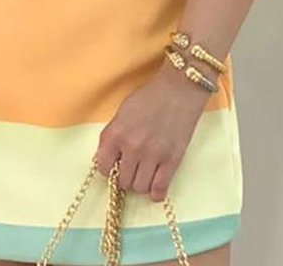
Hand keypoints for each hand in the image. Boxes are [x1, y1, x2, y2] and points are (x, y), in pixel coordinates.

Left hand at [93, 58, 212, 201]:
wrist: (179, 89)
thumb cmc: (149, 97)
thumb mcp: (123, 112)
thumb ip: (115, 136)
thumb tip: (111, 158)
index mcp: (115, 133)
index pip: (103, 167)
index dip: (108, 168)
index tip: (114, 166)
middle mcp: (131, 147)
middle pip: (122, 181)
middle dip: (125, 177)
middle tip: (132, 169)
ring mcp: (152, 156)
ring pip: (139, 187)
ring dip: (140, 183)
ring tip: (144, 173)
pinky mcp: (172, 160)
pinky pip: (159, 188)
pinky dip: (155, 192)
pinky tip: (155, 187)